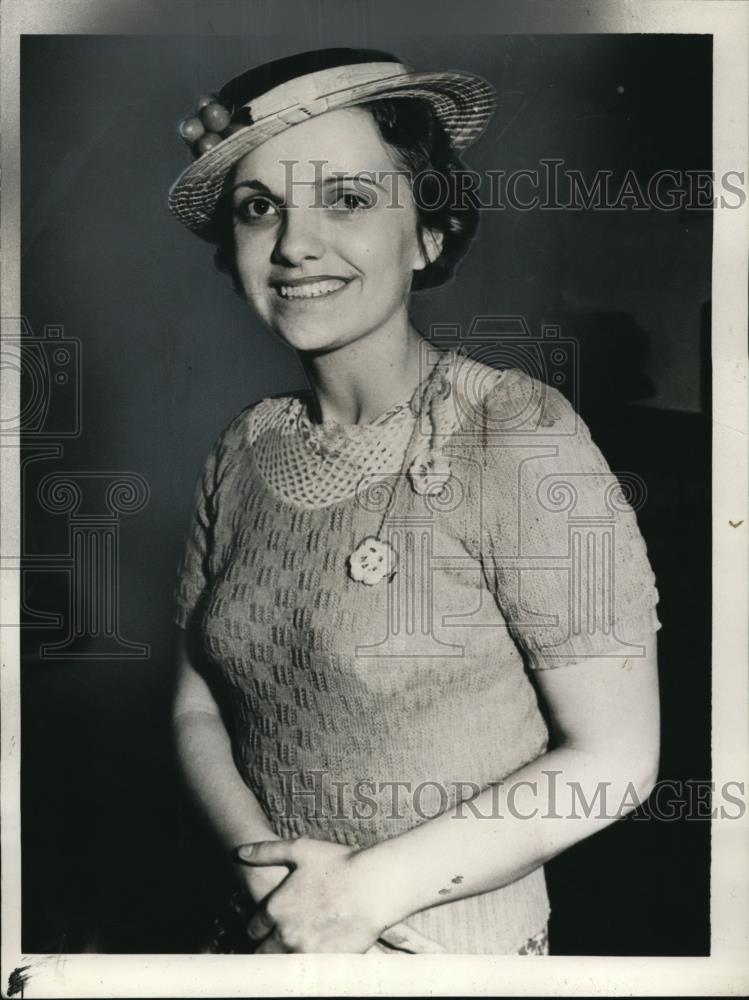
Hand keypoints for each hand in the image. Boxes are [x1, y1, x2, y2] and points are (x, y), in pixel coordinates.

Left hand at [236, 837, 444, 953]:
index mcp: (275, 908)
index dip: (259, 926)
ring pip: (281, 965)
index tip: (266, 925)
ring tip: (297, 948)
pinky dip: (305, 968)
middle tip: (279, 941)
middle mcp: (284, 933)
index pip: (252, 928)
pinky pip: (305, 974)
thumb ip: (266, 851)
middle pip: (262, 952)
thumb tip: (239, 852)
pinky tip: (314, 957)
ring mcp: (303, 951)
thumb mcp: (300, 849)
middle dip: (267, 947)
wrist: (374, 886)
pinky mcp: (324, 964)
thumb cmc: (339, 863)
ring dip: (284, 959)